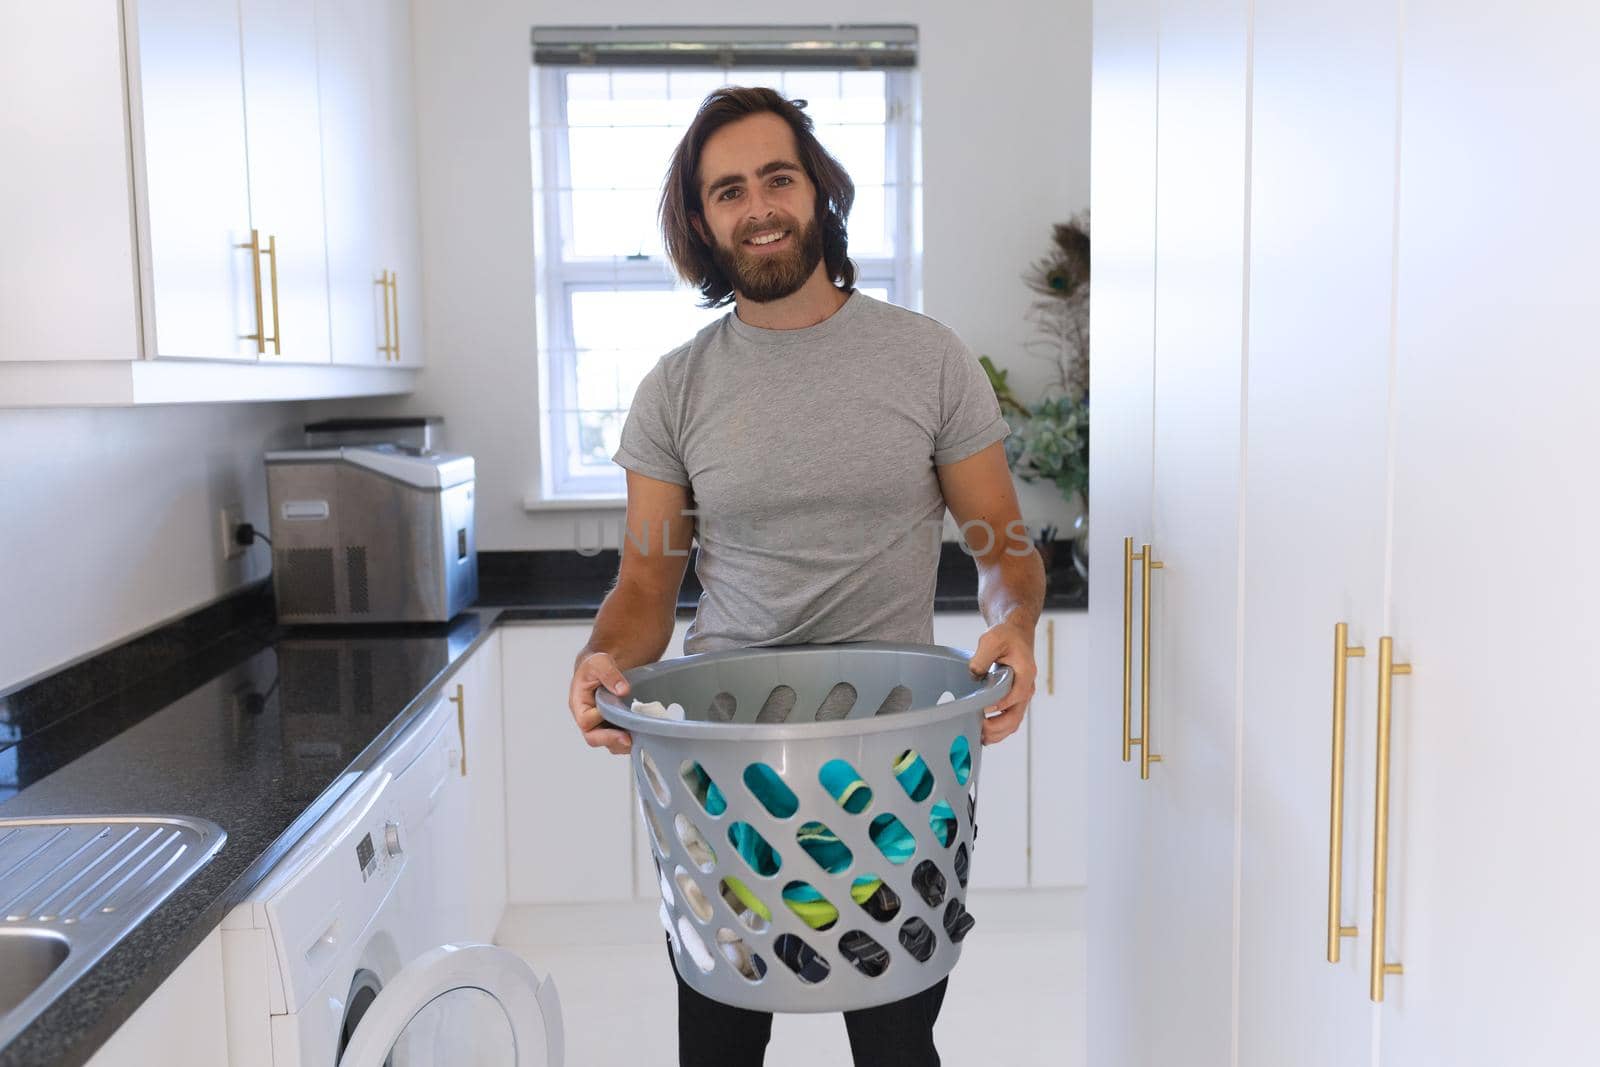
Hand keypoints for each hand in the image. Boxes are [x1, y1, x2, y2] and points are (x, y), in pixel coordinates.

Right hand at [569, 652, 632, 754]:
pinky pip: (621, 738)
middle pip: (594, 738)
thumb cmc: (596, 664)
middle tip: (629, 740)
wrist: (605, 666)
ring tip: (639, 736)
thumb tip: (623, 690)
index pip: (585, 721)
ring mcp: (601, 724)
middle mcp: (588, 718)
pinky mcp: (614, 726)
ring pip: (609, 742)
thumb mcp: (600, 662)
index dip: (599, 719)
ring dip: (623, 743)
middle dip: (612, 740)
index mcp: (579, 705)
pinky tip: (644, 732)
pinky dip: (632, 738)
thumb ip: (609, 674)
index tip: (616, 711)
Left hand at [966, 621, 1037, 745]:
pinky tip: (981, 733)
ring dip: (997, 733)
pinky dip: (997, 729)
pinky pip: (1008, 720)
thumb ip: (982, 658)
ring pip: (1013, 722)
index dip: (999, 705)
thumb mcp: (991, 640)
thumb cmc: (1005, 636)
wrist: (1015, 634)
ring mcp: (1021, 697)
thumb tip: (974, 677)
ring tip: (978, 737)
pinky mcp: (1014, 700)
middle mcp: (1026, 689)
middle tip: (977, 730)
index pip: (1015, 696)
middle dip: (997, 727)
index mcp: (1025, 674)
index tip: (982, 710)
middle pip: (1015, 717)